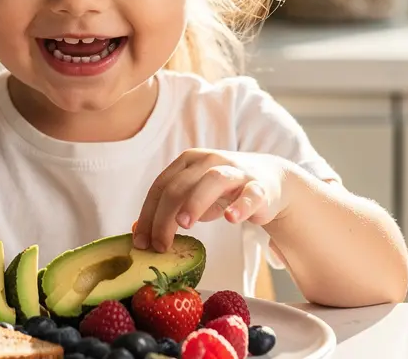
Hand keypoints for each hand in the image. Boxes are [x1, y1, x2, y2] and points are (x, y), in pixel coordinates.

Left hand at [133, 150, 290, 251]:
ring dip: (195, 202)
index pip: (161, 186)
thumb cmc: (223, 191)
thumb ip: (167, 210)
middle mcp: (209, 161)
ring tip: (184, 224)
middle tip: (159, 246)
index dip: (148, 214)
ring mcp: (236, 172)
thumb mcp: (192, 197)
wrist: (270, 180)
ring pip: (213, 181)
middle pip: (180, 186)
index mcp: (188, 162)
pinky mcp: (260, 187)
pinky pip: (251, 194)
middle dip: (164, 217)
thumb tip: (137, 230)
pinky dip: (240, 205)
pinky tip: (231, 218)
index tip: (141, 242)